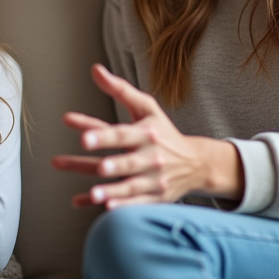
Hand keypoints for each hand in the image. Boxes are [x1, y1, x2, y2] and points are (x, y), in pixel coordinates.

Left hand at [50, 64, 243, 208]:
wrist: (196, 163)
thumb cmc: (163, 131)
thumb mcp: (146, 108)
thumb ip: (119, 90)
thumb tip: (94, 69)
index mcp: (145, 134)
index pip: (122, 133)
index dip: (103, 135)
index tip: (83, 138)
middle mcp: (150, 157)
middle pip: (129, 161)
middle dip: (115, 164)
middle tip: (101, 166)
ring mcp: (153, 180)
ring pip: (131, 187)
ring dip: (113, 191)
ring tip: (94, 193)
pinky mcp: (154, 198)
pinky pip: (136, 205)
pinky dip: (122, 206)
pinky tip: (106, 210)